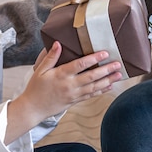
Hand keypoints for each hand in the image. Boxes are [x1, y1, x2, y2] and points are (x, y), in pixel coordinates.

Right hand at [5, 41, 122, 143]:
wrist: (33, 108)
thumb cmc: (36, 87)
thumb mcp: (40, 70)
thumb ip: (51, 57)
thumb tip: (58, 43)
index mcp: (61, 75)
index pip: (80, 65)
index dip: (93, 58)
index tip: (104, 53)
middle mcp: (69, 85)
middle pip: (91, 76)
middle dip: (106, 70)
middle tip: (117, 64)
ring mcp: (73, 94)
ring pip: (94, 87)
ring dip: (108, 80)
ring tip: (119, 74)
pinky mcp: (75, 101)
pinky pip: (91, 95)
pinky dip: (101, 91)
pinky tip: (110, 86)